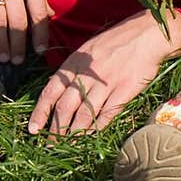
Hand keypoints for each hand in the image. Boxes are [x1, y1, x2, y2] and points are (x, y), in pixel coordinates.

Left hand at [27, 9, 180, 135]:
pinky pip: (107, 113)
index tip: (33, 129)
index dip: (40, 112)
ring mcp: (105, 83)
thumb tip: (60, 91)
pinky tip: (91, 136)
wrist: (147, 35)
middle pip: (65, 107)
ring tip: (68, 145)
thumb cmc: (117, 41)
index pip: (50, 91)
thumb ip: (74, 70)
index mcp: (74, 63)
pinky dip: (97, 127)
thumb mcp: (88, 50)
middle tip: (51, 144)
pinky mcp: (124, 91)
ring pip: (84, 114)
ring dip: (74, 133)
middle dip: (56, 129)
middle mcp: (86, 74)